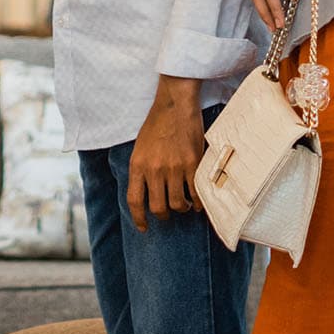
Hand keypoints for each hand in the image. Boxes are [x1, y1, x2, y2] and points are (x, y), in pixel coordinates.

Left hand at [125, 82, 207, 229]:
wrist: (174, 105)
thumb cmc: (157, 124)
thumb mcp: (140, 147)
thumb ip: (142, 169)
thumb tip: (147, 192)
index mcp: (137, 165)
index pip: (134, 201)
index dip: (138, 219)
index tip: (143, 228)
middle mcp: (154, 169)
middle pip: (158, 208)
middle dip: (164, 216)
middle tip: (169, 213)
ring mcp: (174, 168)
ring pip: (178, 204)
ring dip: (182, 209)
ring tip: (185, 205)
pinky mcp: (192, 164)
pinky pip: (196, 193)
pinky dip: (198, 202)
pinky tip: (198, 201)